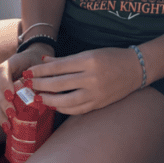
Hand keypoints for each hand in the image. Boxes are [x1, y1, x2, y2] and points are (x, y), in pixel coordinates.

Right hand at [0, 45, 51, 127]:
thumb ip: (40, 76)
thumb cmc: (37, 64)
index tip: (11, 95)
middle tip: (12, 113)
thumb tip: (43, 93)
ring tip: (8, 125)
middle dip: (4, 103)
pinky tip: (6, 126)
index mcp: (9, 65)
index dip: (5, 84)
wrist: (33, 60)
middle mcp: (0, 77)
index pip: (2, 72)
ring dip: (0, 114)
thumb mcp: (40, 66)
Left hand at [21, 47, 142, 114]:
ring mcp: (96, 92)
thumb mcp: (90, 53)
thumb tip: (44, 61)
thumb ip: (67, 60)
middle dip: (40, 84)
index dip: (41, 70)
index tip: (29, 72)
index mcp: (90, 60)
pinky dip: (63, 108)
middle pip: (59, 83)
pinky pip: (76, 109)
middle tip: (28, 85)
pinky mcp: (99, 104)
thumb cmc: (112, 57)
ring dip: (48, 99)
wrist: (136, 68)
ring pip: (65, 100)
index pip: (59, 66)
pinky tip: (54, 105)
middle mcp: (92, 77)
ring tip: (38, 97)